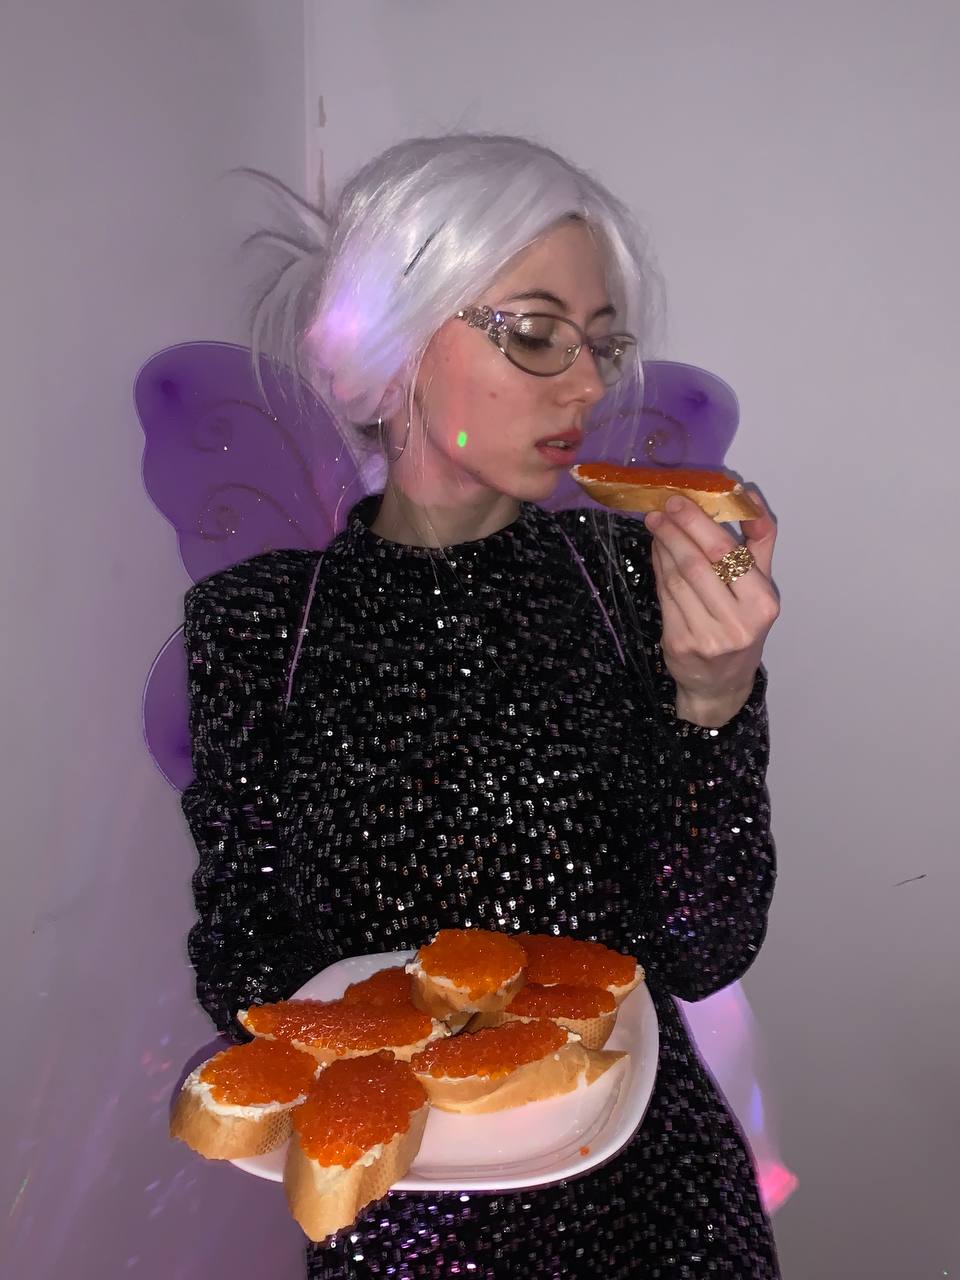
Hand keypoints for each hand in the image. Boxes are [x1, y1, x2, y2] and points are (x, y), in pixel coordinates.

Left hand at [644, 490, 778, 726]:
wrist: (721, 683)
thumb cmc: (742, 626)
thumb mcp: (761, 588)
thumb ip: (759, 542)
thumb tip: (748, 496)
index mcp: (762, 604)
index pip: (727, 554)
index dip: (699, 524)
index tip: (680, 501)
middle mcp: (737, 622)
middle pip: (698, 564)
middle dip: (676, 530)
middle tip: (661, 507)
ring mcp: (706, 636)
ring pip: (677, 578)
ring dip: (663, 546)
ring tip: (656, 524)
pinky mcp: (680, 643)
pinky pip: (665, 595)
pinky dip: (658, 567)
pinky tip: (657, 550)